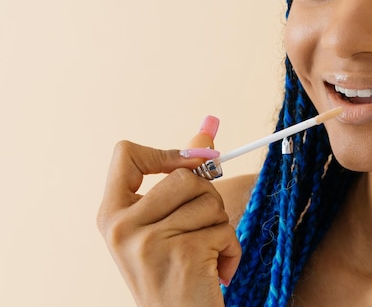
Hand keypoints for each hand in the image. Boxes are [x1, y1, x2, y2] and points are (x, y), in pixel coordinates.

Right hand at [97, 116, 240, 306]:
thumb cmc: (171, 272)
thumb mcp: (162, 224)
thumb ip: (179, 176)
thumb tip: (208, 130)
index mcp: (110, 214)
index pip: (124, 154)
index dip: (164, 153)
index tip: (188, 165)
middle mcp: (121, 227)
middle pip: (184, 176)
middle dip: (206, 198)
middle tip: (200, 228)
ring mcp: (150, 242)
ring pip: (209, 200)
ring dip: (219, 225)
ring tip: (205, 252)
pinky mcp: (183, 255)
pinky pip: (225, 229)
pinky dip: (231, 248)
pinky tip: (215, 271)